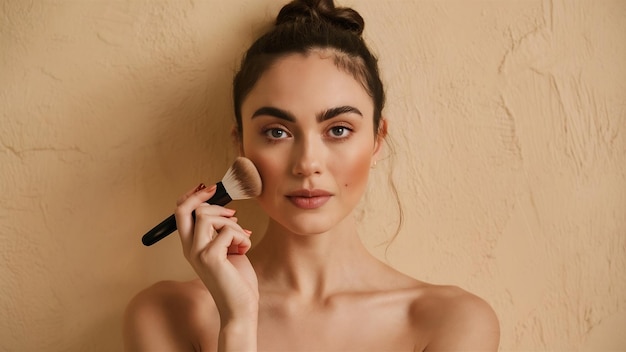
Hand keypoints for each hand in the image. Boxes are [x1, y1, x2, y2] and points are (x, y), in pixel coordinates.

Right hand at [175, 183, 258, 322]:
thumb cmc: (237, 280)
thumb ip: (221, 232)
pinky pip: (228, 231)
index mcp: (192, 246)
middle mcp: (190, 249)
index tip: (208, 188)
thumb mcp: (228, 249)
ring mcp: (198, 253)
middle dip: (209, 201)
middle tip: (233, 212)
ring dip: (231, 223)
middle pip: (186, 209)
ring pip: (207, 216)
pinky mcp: (211, 258)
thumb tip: (228, 211)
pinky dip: (242, 236)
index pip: (181, 213)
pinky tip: (245, 249)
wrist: (240, 308)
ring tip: (242, 239)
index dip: (192, 196)